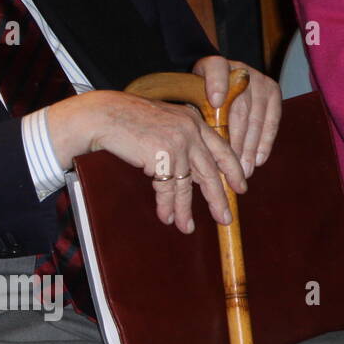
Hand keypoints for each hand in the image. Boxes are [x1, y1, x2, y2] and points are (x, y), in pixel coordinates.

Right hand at [48, 89, 247, 232]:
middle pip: (210, 171)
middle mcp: (190, 130)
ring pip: (187, 184)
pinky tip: (167, 217)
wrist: (103, 115)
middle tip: (225, 218)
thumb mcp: (163, 122)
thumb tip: (193, 171)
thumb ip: (181, 139)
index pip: (221, 149)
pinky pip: (167, 188)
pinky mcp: (162, 155)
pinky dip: (167, 205)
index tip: (240, 187)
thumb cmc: (126, 119)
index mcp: (193, 120)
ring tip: (186, 227)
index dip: (232, 170)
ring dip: (185, 209)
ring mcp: (177, 143)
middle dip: (218, 198)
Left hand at [192, 56, 280, 177]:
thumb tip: (197, 147)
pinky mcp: (273, 90)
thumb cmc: (199, 94)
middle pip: (238, 107)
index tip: (214, 101)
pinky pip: (272, 120)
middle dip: (236, 140)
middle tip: (231, 165)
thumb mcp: (190, 97)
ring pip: (256, 117)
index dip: (216, 85)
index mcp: (212, 65)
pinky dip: (265, 142)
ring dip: (250, 147)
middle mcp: (239, 69)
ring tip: (245, 169)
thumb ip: (194, 113)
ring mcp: (259, 79)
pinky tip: (259, 159)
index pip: (215, 70)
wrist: (218, 77)